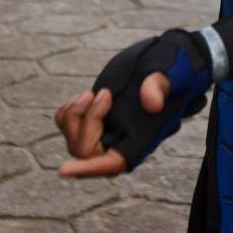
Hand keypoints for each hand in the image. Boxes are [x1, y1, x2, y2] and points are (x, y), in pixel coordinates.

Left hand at [55, 72, 169, 178]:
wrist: (159, 62)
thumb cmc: (169, 71)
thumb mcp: (168, 74)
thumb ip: (158, 88)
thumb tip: (152, 104)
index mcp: (141, 140)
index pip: (112, 164)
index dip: (88, 168)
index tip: (63, 170)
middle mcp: (119, 144)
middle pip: (86, 152)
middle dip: (88, 122)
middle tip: (102, 93)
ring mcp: (103, 135)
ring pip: (73, 142)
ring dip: (75, 115)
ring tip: (91, 93)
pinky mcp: (90, 121)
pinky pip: (66, 126)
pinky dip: (68, 111)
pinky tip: (85, 97)